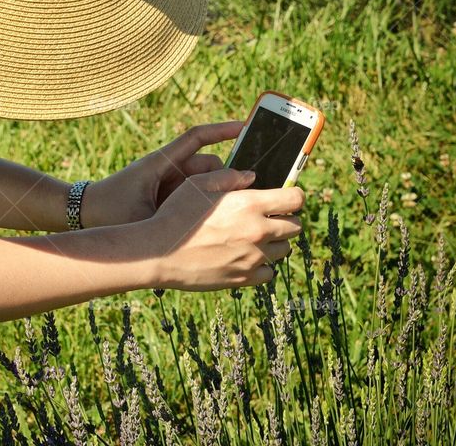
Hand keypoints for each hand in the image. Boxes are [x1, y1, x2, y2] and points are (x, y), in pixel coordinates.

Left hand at [81, 122, 245, 228]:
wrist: (84, 215)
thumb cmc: (110, 212)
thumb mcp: (144, 214)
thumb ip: (177, 211)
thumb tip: (218, 205)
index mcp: (160, 163)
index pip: (197, 137)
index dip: (222, 130)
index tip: (246, 126)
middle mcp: (167, 169)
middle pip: (208, 166)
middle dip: (226, 179)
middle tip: (245, 196)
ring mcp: (168, 183)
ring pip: (204, 184)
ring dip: (215, 196)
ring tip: (228, 215)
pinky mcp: (167, 197)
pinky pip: (194, 196)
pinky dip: (205, 205)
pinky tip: (218, 222)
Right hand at [145, 167, 304, 290]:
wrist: (159, 252)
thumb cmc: (176, 214)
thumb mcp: (198, 184)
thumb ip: (229, 177)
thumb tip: (252, 177)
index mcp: (250, 204)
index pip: (295, 199)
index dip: (293, 196)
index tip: (285, 198)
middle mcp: (257, 231)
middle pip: (295, 227)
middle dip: (285, 220)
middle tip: (267, 218)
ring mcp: (252, 257)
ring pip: (284, 250)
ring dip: (274, 242)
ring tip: (253, 238)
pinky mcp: (244, 278)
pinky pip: (268, 272)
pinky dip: (262, 265)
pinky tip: (245, 257)